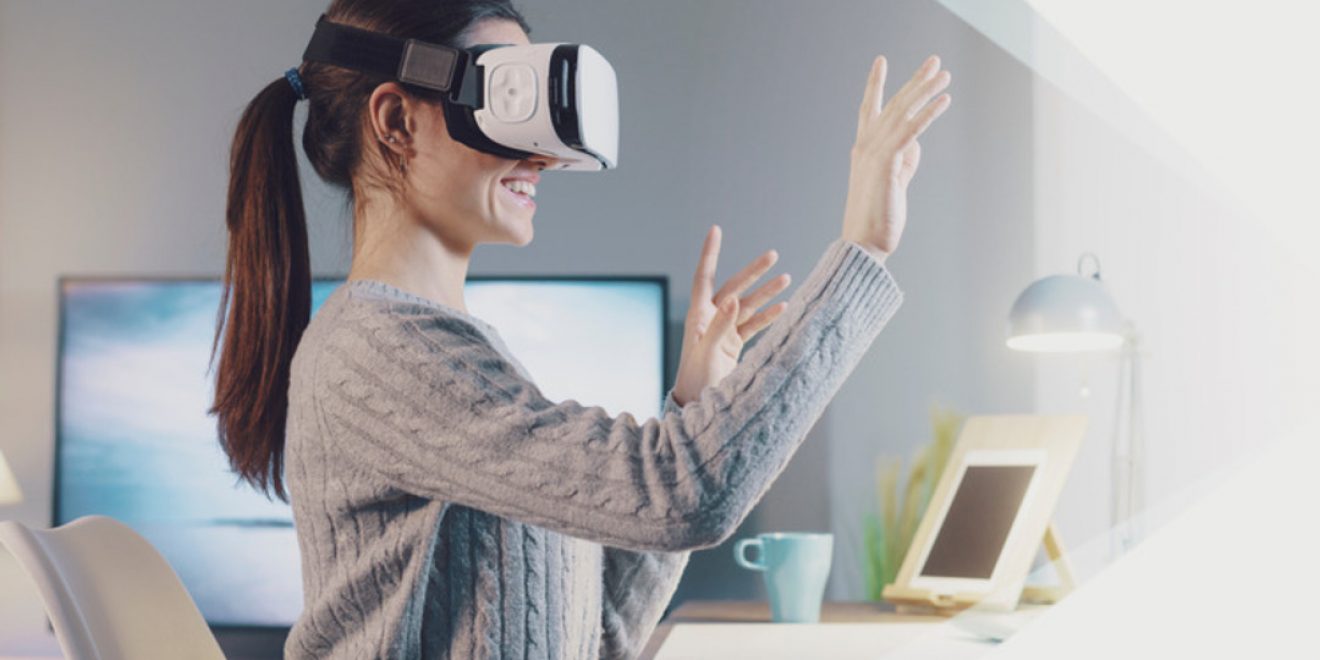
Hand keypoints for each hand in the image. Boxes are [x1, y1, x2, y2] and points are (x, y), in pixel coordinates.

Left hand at [672, 225, 791, 406]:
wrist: (697, 404)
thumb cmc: (696, 379)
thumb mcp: (707, 351)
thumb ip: (719, 325)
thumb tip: (732, 298)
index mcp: (698, 316)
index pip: (704, 276)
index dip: (710, 253)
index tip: (716, 230)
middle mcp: (710, 319)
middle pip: (734, 287)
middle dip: (753, 272)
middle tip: (773, 255)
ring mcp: (723, 331)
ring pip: (748, 306)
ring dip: (766, 293)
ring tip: (786, 278)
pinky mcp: (733, 345)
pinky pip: (753, 325)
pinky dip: (767, 316)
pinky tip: (783, 307)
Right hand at [841, 54, 951, 260]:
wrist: (864, 243)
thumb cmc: (877, 218)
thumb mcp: (893, 183)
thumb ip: (903, 162)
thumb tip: (916, 145)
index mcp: (864, 150)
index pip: (869, 109)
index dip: (875, 85)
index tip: (880, 61)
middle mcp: (866, 146)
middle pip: (892, 104)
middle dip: (913, 80)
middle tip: (933, 61)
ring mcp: (874, 153)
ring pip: (902, 112)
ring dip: (925, 90)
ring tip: (944, 74)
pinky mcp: (887, 163)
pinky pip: (911, 131)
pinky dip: (927, 114)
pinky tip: (943, 100)